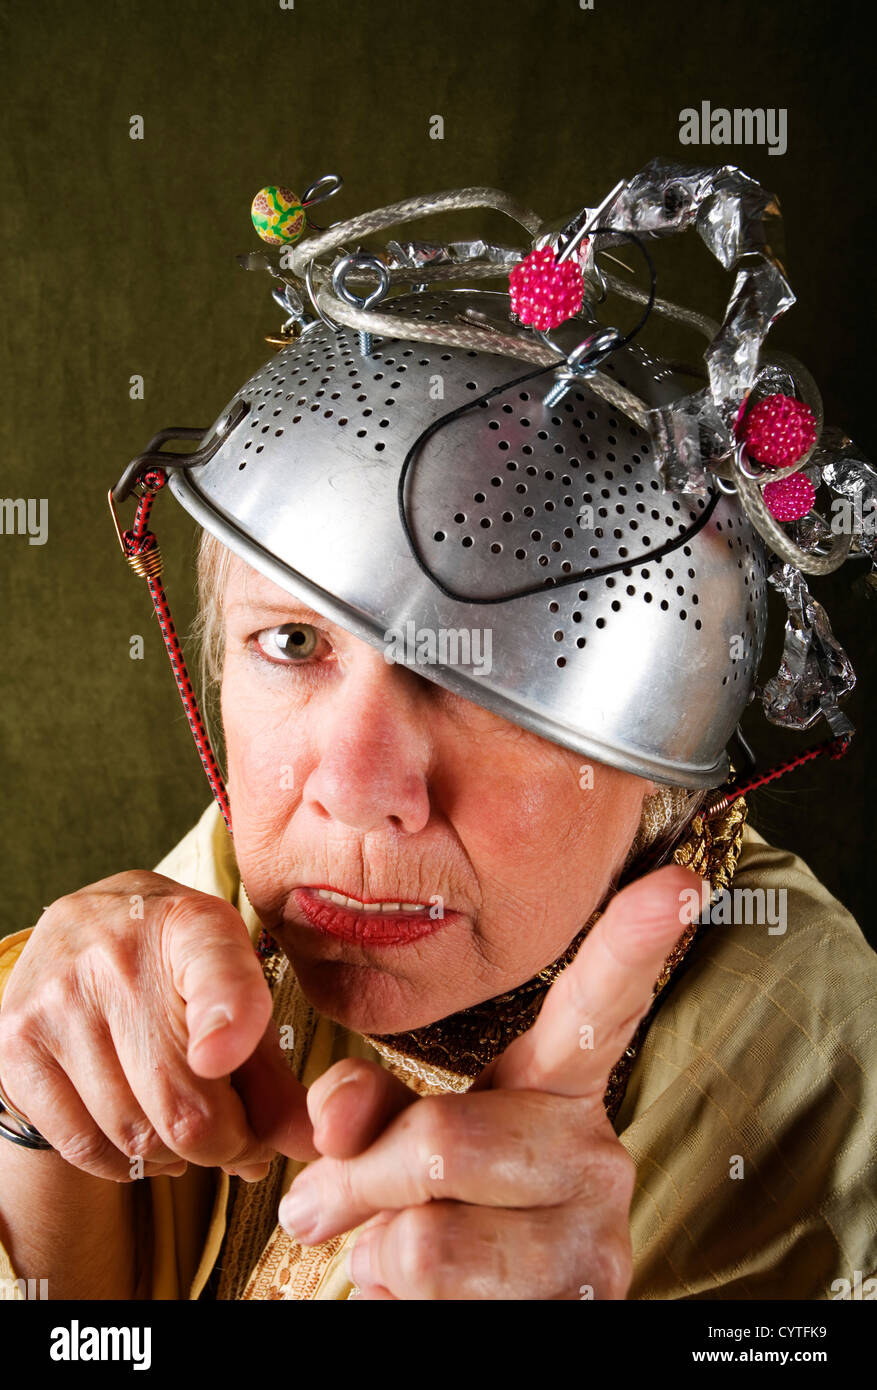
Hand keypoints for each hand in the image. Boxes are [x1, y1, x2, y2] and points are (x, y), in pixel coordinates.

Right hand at [0, 872, 315, 1181]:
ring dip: (178, 1158)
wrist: (86, 928)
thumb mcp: (238, 988)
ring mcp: (57, 999)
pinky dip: (126, 1164)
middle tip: (244, 1145)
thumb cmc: (179, 967)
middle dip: (228, 1144)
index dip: (224, 1018)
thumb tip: (308, 1146)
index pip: (215, 972)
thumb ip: (273, 1069)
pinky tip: (144, 1136)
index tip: (220, 1058)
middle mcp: (117, 954)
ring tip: (192, 1130)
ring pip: (134, 1134)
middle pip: (181, 1101)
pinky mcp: (16, 1044)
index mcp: (193, 926)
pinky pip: (83, 1146)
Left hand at [278, 864, 709, 1298]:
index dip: (635, 944)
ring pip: (428, 1233)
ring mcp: (596, 1226)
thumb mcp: (400, 1141)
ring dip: (372, 1247)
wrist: (479, 1313)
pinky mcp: (579, 1295)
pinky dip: (389, 1293)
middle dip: (355, 1182)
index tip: (679, 880)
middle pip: (444, 1143)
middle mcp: (595, 1145)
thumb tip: (332, 1116)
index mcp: (555, 1081)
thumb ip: (366, 1110)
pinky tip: (422, 1293)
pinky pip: (432, 1287)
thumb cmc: (442, 1210)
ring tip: (385, 1249)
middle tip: (319, 1202)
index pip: (598, 1005)